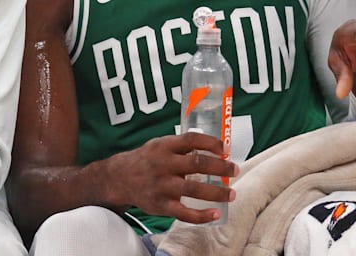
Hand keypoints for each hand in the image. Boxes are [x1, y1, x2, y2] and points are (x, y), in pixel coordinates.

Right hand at [108, 133, 237, 223]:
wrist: (120, 178)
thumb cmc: (147, 160)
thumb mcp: (159, 145)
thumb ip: (182, 146)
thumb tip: (215, 148)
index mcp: (165, 146)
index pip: (191, 139)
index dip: (211, 142)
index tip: (226, 148)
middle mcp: (164, 164)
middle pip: (197, 163)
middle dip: (221, 167)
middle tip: (234, 169)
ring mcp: (162, 186)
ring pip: (194, 189)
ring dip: (217, 192)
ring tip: (232, 193)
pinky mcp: (161, 205)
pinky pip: (184, 213)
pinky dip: (201, 215)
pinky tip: (215, 213)